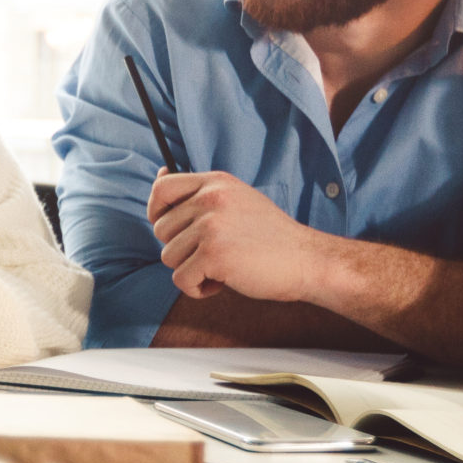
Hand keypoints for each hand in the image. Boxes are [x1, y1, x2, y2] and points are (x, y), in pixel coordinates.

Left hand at [149, 169, 326, 301]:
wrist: (306, 260)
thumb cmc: (271, 237)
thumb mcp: (237, 199)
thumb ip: (201, 192)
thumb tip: (160, 174)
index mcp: (216, 182)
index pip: (162, 188)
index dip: (156, 211)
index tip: (169, 229)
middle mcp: (211, 199)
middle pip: (161, 230)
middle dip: (181, 249)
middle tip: (213, 253)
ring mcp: (211, 226)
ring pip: (168, 257)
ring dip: (192, 270)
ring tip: (223, 266)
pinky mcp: (214, 255)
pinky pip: (182, 280)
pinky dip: (198, 289)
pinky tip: (223, 282)